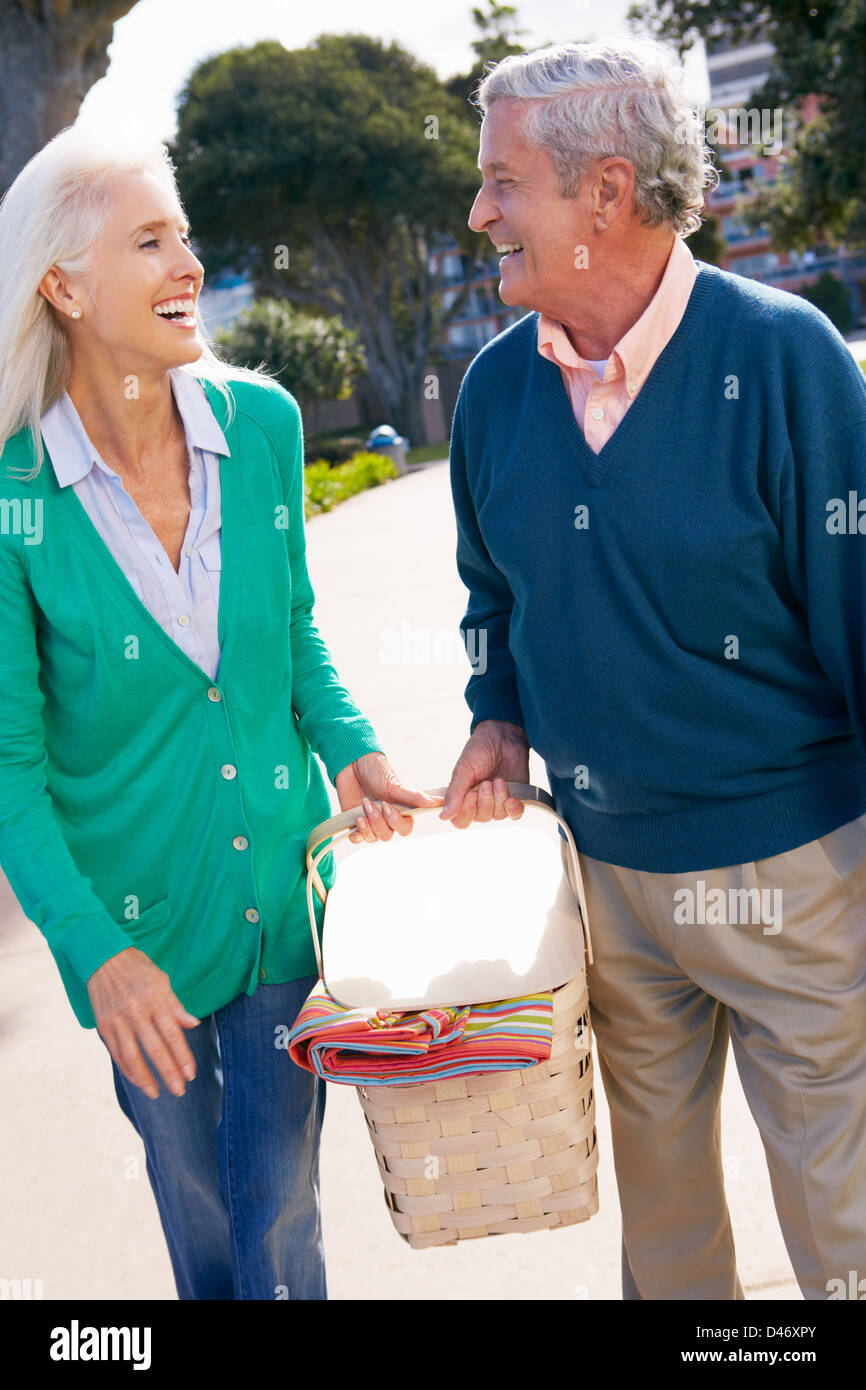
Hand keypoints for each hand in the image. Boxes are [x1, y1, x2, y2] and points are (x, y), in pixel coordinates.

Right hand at [87, 946, 199, 1098]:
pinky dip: (127, 1069)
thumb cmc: (138, 968)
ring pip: (132, 1056)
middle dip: (168, 1072)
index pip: (172, 1034)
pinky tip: (138, 1080)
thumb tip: (193, 1025)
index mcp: (155, 999)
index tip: (191, 1074)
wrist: (102, 957)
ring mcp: (117, 1020)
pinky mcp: (104, 1026)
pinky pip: (116, 1053)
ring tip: (156, 1093)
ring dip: (145, 1078)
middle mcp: (136, 1012)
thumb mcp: (162, 980)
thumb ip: (176, 1006)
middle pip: (155, 1049)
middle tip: (179, 1091)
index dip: (182, 1056)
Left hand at [336, 751, 443, 843]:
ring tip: (362, 805)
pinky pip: (357, 838)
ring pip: (373, 837)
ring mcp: (370, 821)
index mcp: (399, 810)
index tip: (386, 806)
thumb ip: (415, 798)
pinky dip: (356, 836)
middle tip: (369, 802)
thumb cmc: (376, 771)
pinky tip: (355, 826)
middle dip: (377, 821)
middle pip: (387, 835)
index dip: (395, 821)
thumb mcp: (395, 786)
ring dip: (366, 825)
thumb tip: (440, 801)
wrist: (351, 764)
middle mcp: (386, 818)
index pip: (404, 829)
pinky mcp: (355, 822)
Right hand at [439, 719, 529, 828]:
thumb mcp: (463, 770)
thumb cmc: (479, 751)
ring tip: (498, 780)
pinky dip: (513, 809)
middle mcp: (480, 803)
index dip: (466, 812)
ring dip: (498, 798)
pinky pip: (514, 815)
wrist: (503, 737)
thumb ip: (454, 794)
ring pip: (497, 815)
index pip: (461, 820)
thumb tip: (443, 816)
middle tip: (486, 782)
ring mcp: (498, 802)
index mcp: (463, 797)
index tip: (470, 795)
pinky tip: (511, 799)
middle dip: (484, 800)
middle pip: (480, 818)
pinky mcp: (515, 798)